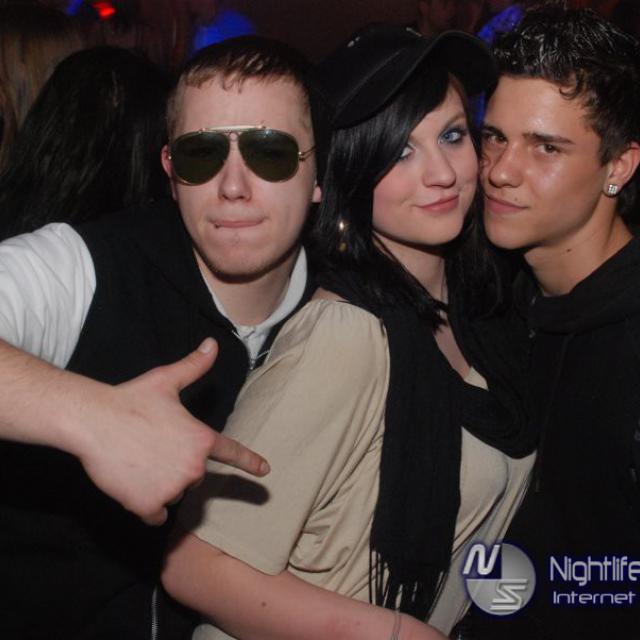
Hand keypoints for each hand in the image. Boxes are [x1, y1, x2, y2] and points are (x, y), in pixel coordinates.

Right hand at [75, 338, 268, 524]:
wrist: (93, 421)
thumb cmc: (131, 399)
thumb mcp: (167, 380)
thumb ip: (194, 366)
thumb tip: (212, 345)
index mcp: (201, 439)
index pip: (231, 453)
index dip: (249, 462)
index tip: (265, 470)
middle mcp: (193, 468)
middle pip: (192, 476)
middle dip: (176, 467)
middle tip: (151, 448)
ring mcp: (172, 488)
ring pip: (173, 495)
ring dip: (160, 486)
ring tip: (138, 462)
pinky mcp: (149, 505)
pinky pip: (156, 515)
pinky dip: (147, 507)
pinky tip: (133, 486)